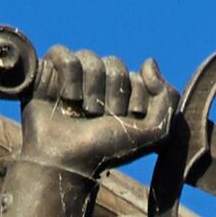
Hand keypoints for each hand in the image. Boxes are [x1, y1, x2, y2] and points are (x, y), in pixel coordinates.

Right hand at [15, 46, 178, 178]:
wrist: (66, 163)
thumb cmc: (106, 150)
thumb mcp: (152, 134)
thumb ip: (167, 99)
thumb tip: (149, 62)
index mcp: (125, 94)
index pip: (139, 74)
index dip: (134, 96)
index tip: (125, 120)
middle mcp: (100, 83)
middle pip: (115, 63)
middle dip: (112, 95)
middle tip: (100, 119)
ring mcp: (74, 76)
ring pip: (90, 57)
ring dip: (90, 89)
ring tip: (81, 112)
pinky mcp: (48, 73)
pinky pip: (62, 54)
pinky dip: (67, 75)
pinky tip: (64, 98)